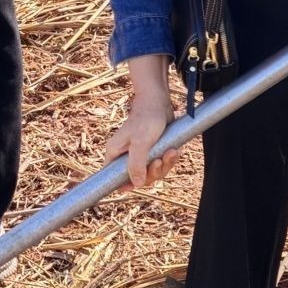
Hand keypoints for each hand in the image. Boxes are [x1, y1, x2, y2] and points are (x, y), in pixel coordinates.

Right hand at [103, 56, 182, 190]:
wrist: (159, 102)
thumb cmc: (146, 119)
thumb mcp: (141, 143)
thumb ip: (136, 164)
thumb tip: (136, 184)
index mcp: (115, 152)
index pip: (113, 176)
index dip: (124, 184)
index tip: (136, 186)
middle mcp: (126, 154)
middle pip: (138, 177)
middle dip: (152, 172)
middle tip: (158, 161)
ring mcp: (140, 153)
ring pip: (152, 171)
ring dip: (164, 164)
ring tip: (171, 152)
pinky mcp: (153, 150)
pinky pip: (161, 163)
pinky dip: (169, 159)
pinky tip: (174, 150)